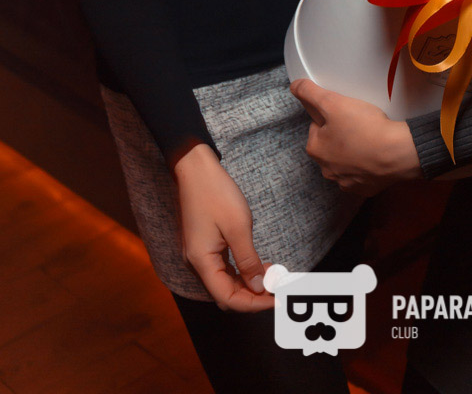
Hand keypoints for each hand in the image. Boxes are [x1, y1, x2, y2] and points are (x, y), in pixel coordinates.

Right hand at [172, 144, 274, 312]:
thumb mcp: (238, 226)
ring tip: (271, 276)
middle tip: (276, 289)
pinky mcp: (202, 245)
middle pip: (224, 294)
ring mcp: (198, 254)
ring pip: (224, 282)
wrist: (194, 167)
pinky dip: (239, 271)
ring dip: (247, 284)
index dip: (253, 304)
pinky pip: (221, 268)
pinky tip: (257, 265)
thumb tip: (258, 287)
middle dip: (251, 296)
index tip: (276, 298)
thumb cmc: (215, 193)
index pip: (228, 298)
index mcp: (202, 262)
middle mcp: (196, 263)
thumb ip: (248, 260)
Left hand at [289, 79, 422, 195]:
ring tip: (370, 137)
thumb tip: (295, 86)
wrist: (397, 153)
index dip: (331, 115)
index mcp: (315, 150)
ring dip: (353, 150)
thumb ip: (310, 93)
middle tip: (359, 123)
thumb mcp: (333, 103)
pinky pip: (362, 173)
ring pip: (346, 160)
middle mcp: (327, 171)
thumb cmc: (364, 128)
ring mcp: (346, 183)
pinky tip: (376, 154)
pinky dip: (367, 164)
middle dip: (341, 134)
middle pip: (330, 144)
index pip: (317, 126)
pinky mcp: (365, 189)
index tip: (346, 113)